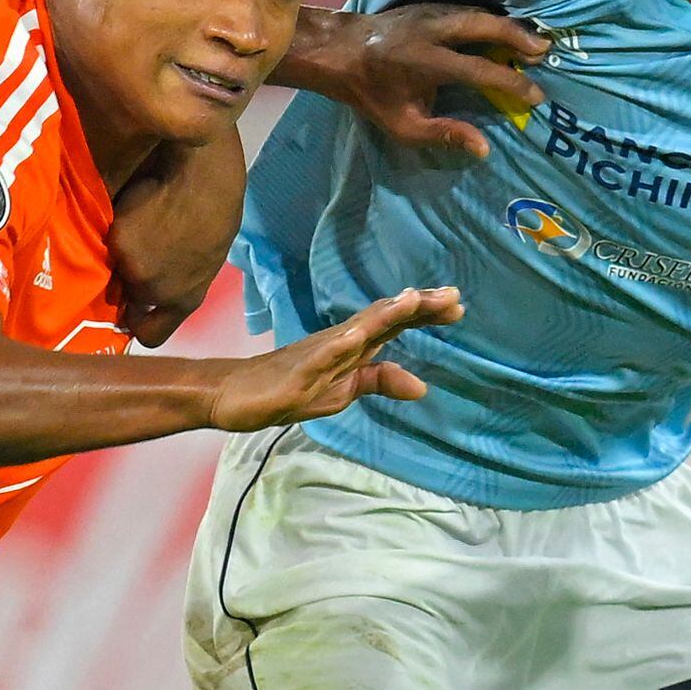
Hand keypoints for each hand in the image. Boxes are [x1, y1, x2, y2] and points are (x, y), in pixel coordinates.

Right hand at [110, 131, 247, 348]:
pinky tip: (123, 212)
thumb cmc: (218, 207)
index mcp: (184, 299)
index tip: (133, 310)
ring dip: (114, 256)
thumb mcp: (205, 258)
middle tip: (132, 254)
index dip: (138, 323)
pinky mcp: (114, 240)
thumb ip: (177, 280)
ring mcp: (131, 267)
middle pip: (124, 300)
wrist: (203, 166)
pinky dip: (108, 233)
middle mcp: (153, 291)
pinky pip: (102, 245)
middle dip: (125, 282)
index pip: (150, 335)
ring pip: (108, 272)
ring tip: (130, 229)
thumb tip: (151, 288)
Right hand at [208, 287, 461, 431]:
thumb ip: (378, 381)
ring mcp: (316, 355)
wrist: (232, 394)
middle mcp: (338, 342)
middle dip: (417, 307)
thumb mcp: (342, 392)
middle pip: (383, 318)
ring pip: (356, 331)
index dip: (425, 314)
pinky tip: (356, 337)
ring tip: (413, 300)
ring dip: (384, 315)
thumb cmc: (287, 389)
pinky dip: (338, 346)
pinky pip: (318, 358)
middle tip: (453, 295)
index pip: (393, 325)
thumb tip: (423, 386)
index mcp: (351, 347)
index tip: (458, 306)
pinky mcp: (295, 374)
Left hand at [293, 6, 551, 161]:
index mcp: (427, 61)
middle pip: (485, 25)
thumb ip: (444, 135)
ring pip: (479, 13)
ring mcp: (432, 12)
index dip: (511, 83)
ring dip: (509, 26)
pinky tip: (508, 30)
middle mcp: (433, 30)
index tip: (535, 96)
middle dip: (518, 37)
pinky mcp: (430, 5)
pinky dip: (492, 19)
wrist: (341, 52)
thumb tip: (484, 148)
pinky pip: (469, 10)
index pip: (480, 69)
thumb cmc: (373, 95)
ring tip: (535, 43)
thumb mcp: (403, 126)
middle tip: (545, 52)